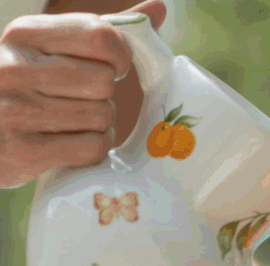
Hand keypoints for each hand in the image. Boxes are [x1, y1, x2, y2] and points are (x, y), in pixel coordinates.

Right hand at [0, 0, 164, 187]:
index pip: (101, 36)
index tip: (112, 67)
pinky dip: (93, 150)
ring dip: (100, 126)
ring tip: (75, 123)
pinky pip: (91, 148)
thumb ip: (102, 32)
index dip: (120, 56)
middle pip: (104, 82)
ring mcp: (17, 110)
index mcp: (25, 35)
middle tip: (84, 101)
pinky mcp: (26, 150)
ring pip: (101, 117)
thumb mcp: (51, 50)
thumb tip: (158, 9)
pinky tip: (74, 144)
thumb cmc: (29, 89)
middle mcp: (15, 68)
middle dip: (105, 97)